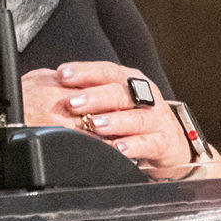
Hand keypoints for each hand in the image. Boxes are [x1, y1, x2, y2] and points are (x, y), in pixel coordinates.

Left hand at [53, 61, 190, 168]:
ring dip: (114, 121)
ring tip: (95, 125)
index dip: (84, 71)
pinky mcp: (163, 141)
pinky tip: (119, 149)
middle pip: (119, 92)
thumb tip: (52, 88)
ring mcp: (156, 117)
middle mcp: (144, 95)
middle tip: (72, 103)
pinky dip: (134, 146)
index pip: (105, 71)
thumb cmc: (133, 117)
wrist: (169, 140)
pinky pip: (149, 143)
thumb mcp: (113, 102)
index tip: (62, 74)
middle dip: (94, 97)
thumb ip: (89, 95)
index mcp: (128, 81)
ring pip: (135, 117)